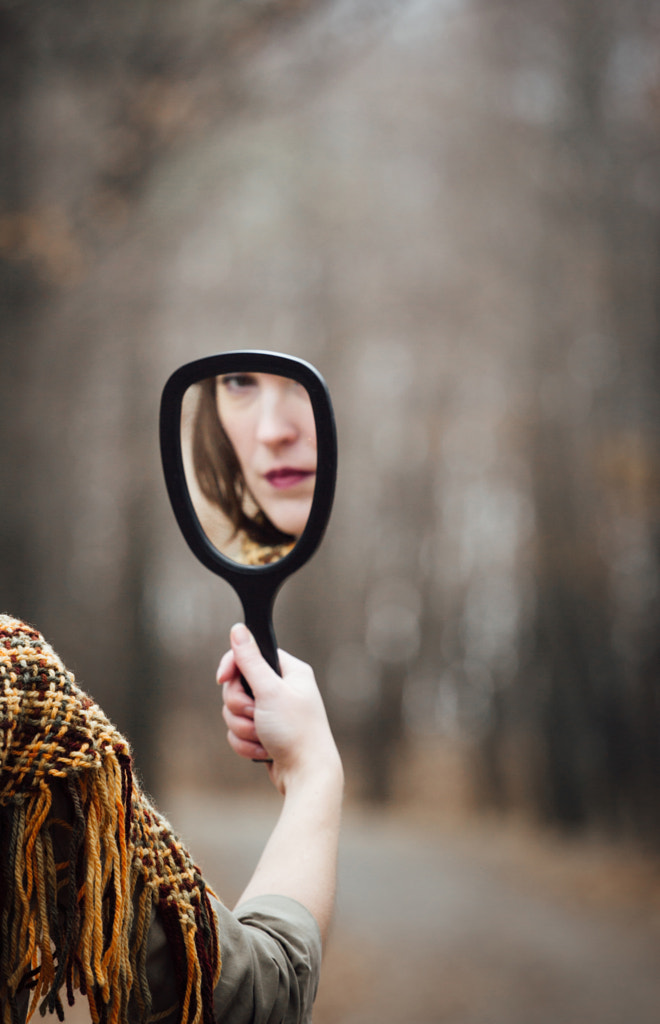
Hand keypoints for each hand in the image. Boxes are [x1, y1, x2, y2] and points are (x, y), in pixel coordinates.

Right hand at [217, 623, 340, 795]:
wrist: (306, 775)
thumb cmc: (295, 731)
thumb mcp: (270, 691)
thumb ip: (250, 660)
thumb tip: (238, 629)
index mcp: (289, 672)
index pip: (250, 655)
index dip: (232, 667)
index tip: (222, 679)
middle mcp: (282, 689)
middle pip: (237, 686)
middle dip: (240, 706)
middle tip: (255, 715)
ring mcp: (273, 713)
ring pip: (235, 712)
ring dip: (243, 728)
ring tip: (263, 737)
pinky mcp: (265, 733)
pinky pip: (239, 732)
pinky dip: (247, 743)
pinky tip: (264, 751)